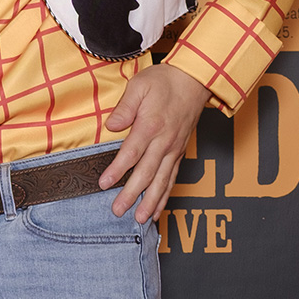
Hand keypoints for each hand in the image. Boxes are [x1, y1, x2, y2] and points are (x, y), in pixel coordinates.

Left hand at [99, 64, 211, 222]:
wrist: (195, 80)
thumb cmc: (165, 81)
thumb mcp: (140, 85)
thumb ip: (125, 107)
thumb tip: (112, 126)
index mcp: (151, 126)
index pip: (131, 153)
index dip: (117, 171)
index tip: (103, 184)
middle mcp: (164, 142)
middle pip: (146, 173)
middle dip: (131, 194)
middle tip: (118, 210)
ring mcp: (174, 149)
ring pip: (162, 181)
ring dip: (151, 201)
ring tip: (140, 218)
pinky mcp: (179, 152)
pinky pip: (172, 178)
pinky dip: (165, 195)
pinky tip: (157, 208)